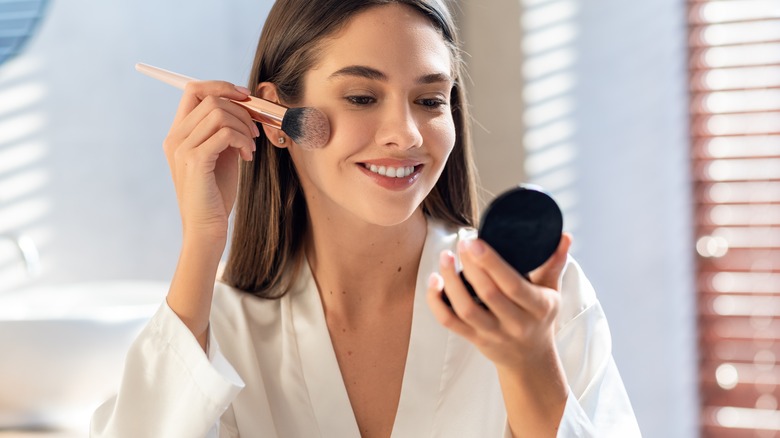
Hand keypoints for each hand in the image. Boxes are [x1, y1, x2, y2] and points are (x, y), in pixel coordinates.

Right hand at [163, 81, 258, 243]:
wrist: (207, 228)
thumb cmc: (216, 194)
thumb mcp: (221, 155)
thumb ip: (225, 131)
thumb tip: (245, 107)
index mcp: (178, 134)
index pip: (193, 90)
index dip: (221, 86)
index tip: (245, 97)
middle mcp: (175, 137)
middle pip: (210, 97)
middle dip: (240, 109)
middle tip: (254, 132)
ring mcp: (182, 148)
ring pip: (219, 112)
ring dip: (243, 126)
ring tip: (250, 148)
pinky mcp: (195, 161)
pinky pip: (225, 133)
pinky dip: (242, 140)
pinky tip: (246, 157)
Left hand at [426, 233, 571, 368]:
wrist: (531, 359)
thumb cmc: (540, 317)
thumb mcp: (552, 291)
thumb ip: (555, 263)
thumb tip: (564, 235)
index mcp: (538, 307)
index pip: (513, 284)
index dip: (492, 263)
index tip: (476, 241)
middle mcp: (516, 323)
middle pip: (488, 294)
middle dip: (471, 265)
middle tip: (462, 243)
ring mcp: (493, 333)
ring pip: (466, 309)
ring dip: (451, 281)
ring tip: (445, 257)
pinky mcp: (474, 339)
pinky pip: (450, 322)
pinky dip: (437, 302)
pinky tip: (434, 280)